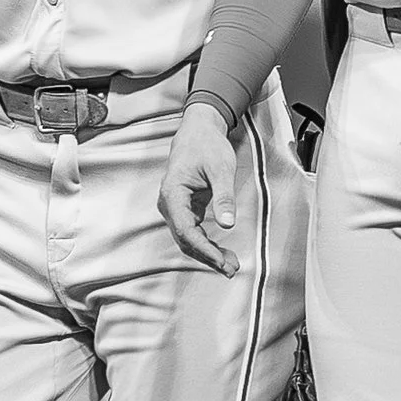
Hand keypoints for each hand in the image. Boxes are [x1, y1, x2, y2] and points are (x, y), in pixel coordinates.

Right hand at [158, 101, 240, 274]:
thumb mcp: (221, 168)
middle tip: (231, 269)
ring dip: (207, 253)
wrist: (198, 131)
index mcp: (173, 193)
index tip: (221, 261)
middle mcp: (169, 203)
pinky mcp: (184, 209)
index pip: (185, 230)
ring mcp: (175, 208)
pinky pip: (192, 232)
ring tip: (230, 265)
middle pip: (185, 239)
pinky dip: (207, 244)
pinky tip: (222, 253)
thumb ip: (224, 197)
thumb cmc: (207, 146)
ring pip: (188, 239)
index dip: (203, 248)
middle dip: (207, 257)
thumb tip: (228, 224)